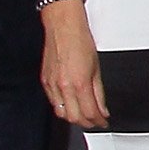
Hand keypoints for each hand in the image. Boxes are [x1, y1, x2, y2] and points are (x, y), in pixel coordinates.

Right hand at [39, 3, 108, 130]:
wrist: (63, 27)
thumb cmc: (80, 41)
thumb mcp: (97, 68)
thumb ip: (99, 93)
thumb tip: (103, 109)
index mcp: (79, 83)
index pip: (89, 113)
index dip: (98, 121)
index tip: (104, 122)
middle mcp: (63, 87)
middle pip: (74, 117)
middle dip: (87, 123)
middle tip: (96, 121)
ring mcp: (52, 85)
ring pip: (61, 113)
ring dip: (74, 117)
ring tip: (84, 115)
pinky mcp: (45, 81)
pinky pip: (53, 102)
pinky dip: (62, 107)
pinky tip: (70, 104)